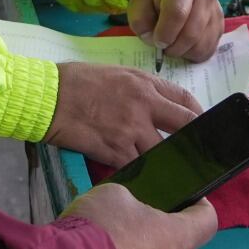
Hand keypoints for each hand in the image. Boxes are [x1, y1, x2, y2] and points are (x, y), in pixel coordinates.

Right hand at [45, 62, 202, 167]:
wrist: (47, 96)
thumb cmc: (76, 81)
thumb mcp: (116, 74)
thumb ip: (142, 89)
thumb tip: (160, 106)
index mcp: (144, 84)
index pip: (186, 100)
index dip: (199, 116)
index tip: (201, 126)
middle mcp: (144, 106)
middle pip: (185, 128)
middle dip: (194, 141)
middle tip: (195, 153)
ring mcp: (131, 131)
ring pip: (163, 153)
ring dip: (164, 161)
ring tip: (167, 169)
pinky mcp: (115, 152)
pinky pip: (138, 167)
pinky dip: (140, 171)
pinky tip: (139, 174)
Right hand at [62, 184, 217, 248]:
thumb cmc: (102, 227)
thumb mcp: (116, 193)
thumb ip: (134, 200)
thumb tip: (130, 210)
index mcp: (178, 239)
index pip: (208, 221)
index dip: (199, 204)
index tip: (184, 195)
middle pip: (179, 243)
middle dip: (161, 226)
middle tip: (135, 211)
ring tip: (112, 235)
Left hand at [127, 0, 223, 62]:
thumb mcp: (139, 2)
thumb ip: (140, 20)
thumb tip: (151, 38)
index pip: (177, 13)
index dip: (165, 32)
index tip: (157, 41)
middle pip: (191, 33)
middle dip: (173, 46)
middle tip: (162, 47)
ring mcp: (216, 13)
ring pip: (200, 45)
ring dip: (182, 52)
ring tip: (172, 44)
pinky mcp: (220, 28)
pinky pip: (207, 50)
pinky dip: (192, 54)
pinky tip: (183, 46)